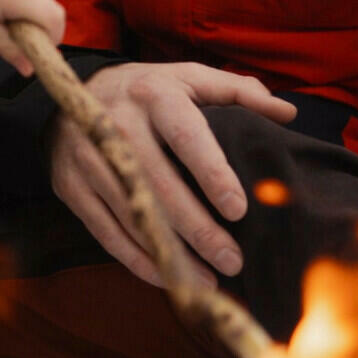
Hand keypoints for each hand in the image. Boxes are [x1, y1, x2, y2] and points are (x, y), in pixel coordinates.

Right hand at [48, 61, 294, 286]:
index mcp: (154, 94)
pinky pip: (107, 232)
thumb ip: (237, 92)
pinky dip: (138, 260)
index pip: (187, 136)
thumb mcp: (188, 78)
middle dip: (198, 228)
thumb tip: (286, 114)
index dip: (212, 173)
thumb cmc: (147, 92)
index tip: (239, 208)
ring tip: (210, 279)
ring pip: (133, 214)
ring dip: (172, 253)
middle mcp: (116, 124)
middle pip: (159, 185)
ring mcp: (90, 158)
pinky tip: (170, 276)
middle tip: (233, 259)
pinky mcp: (71, 187)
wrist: (70, 98)